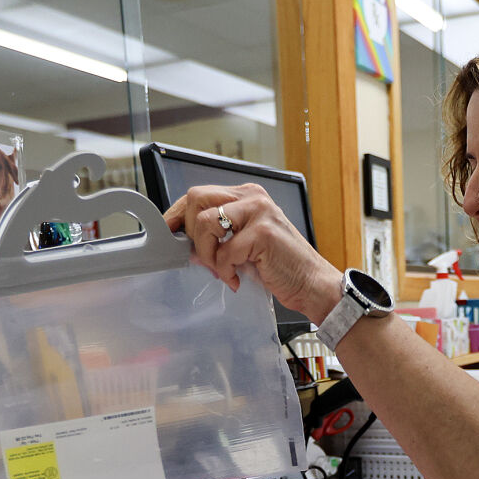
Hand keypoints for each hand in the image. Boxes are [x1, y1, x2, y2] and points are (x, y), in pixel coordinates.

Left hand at [163, 184, 343, 320]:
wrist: (311, 283)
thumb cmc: (280, 266)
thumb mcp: (244, 246)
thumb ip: (218, 238)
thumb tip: (187, 245)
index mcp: (247, 195)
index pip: (198, 194)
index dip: (177, 214)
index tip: (167, 233)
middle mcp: (252, 197)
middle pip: (195, 199)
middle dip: (192, 234)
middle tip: (206, 258)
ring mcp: (258, 212)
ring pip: (204, 223)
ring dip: (208, 254)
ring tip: (224, 270)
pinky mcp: (262, 232)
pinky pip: (223, 252)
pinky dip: (225, 271)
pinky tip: (237, 278)